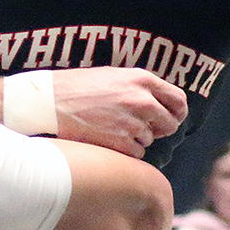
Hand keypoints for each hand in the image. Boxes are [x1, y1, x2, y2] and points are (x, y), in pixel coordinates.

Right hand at [50, 67, 187, 157]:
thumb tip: (159, 102)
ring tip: (113, 128)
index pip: (178, 99)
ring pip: (150, 139)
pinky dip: (126, 150)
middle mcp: (141, 100)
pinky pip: (137, 152)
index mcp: (142, 79)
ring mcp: (131, 122)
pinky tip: (108, 139)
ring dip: (137, 138)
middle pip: (170, 124)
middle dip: (160, 129)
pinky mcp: (120, 142)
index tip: (173, 118)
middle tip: (144, 128)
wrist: (50, 101)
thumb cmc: (79, 87)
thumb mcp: (114, 76)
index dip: (178, 112)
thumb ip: (140, 87)